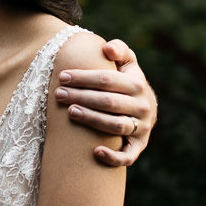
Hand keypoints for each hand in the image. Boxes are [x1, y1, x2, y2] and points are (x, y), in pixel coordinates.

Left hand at [53, 38, 157, 167]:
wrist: (146, 107)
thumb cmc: (127, 81)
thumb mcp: (127, 62)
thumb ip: (119, 49)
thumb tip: (107, 49)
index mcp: (138, 84)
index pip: (108, 80)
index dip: (84, 78)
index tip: (62, 77)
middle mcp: (142, 107)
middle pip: (109, 102)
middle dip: (81, 97)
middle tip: (59, 94)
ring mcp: (142, 128)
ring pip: (116, 126)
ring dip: (92, 120)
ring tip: (70, 113)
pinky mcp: (139, 146)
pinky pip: (128, 156)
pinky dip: (114, 156)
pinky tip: (95, 152)